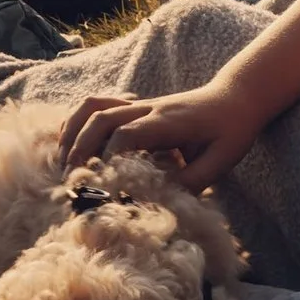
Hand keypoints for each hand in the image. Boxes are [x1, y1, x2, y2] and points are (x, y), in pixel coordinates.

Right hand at [59, 88, 264, 190]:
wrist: (237, 96)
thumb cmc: (232, 130)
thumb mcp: (222, 160)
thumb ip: (193, 180)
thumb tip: (161, 202)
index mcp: (168, 122)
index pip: (127, 133)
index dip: (110, 157)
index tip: (102, 185)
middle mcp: (149, 108)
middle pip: (102, 117)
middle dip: (81, 147)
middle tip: (71, 179)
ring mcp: (141, 104)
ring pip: (95, 105)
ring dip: (74, 130)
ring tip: (63, 160)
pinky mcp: (137, 106)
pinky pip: (99, 103)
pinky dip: (80, 119)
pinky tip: (73, 142)